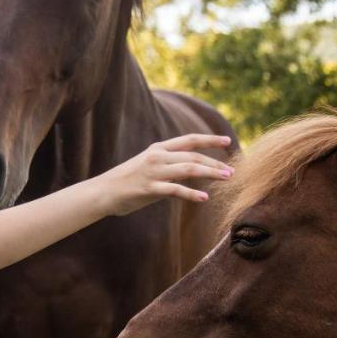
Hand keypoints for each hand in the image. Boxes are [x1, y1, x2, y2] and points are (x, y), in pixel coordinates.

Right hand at [97, 134, 233, 216]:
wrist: (103, 192)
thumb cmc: (127, 181)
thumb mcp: (148, 166)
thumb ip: (169, 165)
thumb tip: (191, 170)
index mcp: (158, 149)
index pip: (189, 140)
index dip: (209, 139)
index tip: (227, 140)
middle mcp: (158, 157)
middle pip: (193, 156)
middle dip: (215, 162)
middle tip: (232, 170)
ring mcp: (153, 172)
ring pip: (188, 169)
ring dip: (210, 173)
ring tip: (226, 179)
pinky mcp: (149, 188)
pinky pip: (175, 190)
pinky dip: (191, 193)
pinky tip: (204, 198)